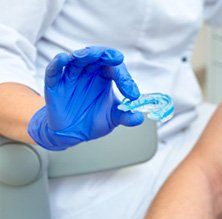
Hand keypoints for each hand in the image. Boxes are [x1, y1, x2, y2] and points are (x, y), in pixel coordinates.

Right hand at [28, 46, 143, 149]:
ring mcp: (71, 77)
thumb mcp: (113, 119)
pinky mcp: (55, 84)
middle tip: (116, 58)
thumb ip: (126, 117)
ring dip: (85, 55)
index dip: (125, 79)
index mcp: (104, 77)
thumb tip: (138, 117)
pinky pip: (54, 70)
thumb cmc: (93, 120)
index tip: (132, 95)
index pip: (115, 69)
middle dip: (106, 55)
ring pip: (77, 60)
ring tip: (92, 54)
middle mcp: (88, 73)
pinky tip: (64, 58)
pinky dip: (58, 63)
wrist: (72, 133)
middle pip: (96, 57)